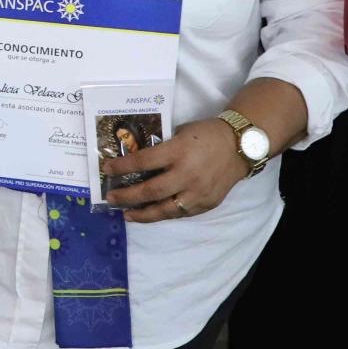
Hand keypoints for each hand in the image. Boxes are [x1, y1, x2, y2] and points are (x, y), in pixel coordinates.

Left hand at [100, 119, 247, 223]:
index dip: (122, 167)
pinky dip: (164, 214)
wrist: (241, 146)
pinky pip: (180, 213)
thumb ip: (162, 148)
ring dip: (142, 214)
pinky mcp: (206, 204)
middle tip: (110, 198)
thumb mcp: (181, 133)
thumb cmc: (207, 134)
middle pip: (150, 191)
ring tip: (127, 214)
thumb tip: (138, 160)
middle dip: (126, 196)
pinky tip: (151, 213)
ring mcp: (198, 192)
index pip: (143, 162)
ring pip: (165, 210)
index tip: (106, 169)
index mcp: (178, 151)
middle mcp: (187, 174)